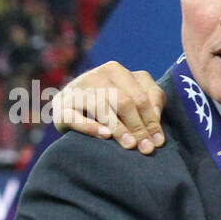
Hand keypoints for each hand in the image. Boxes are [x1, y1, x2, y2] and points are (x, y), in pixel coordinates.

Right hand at [51, 63, 166, 153]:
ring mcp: (76, 90)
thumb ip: (150, 102)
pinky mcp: (61, 107)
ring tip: (130, 145)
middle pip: (124, 101)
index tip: (158, 141)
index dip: (152, 119)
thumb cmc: (110, 106)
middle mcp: (95, 75)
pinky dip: (91, 127)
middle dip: (138, 126)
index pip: (141, 95)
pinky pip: (75, 117)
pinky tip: (105, 136)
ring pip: (101, 107)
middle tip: (146, 148)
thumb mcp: (133, 99)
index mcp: (116, 71)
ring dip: (118, 128)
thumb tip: (156, 120)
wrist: (71, 109)